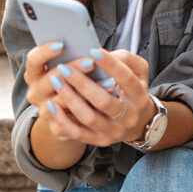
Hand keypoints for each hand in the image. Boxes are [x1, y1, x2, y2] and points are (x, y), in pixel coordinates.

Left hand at [40, 48, 154, 146]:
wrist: (138, 122)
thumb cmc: (133, 90)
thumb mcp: (139, 72)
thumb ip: (126, 59)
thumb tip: (101, 55)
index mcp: (141, 97)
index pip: (127, 79)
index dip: (111, 65)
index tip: (93, 51)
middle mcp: (129, 117)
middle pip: (104, 102)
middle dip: (82, 84)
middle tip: (65, 68)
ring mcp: (114, 131)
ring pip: (89, 117)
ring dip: (70, 99)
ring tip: (56, 81)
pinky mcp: (100, 140)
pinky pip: (78, 133)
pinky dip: (63, 119)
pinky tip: (52, 104)